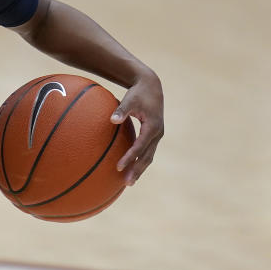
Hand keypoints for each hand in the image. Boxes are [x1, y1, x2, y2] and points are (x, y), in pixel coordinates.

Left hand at [110, 70, 163, 184]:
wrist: (151, 86)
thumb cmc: (138, 93)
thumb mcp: (130, 99)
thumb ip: (121, 110)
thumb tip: (112, 120)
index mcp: (153, 126)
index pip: (140, 146)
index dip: (130, 157)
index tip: (119, 166)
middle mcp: (157, 133)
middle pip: (147, 156)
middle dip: (137, 170)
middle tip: (127, 183)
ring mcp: (157, 135)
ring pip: (149, 156)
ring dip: (139, 169)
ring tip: (129, 182)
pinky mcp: (154, 135)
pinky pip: (147, 151)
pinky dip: (140, 161)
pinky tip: (131, 169)